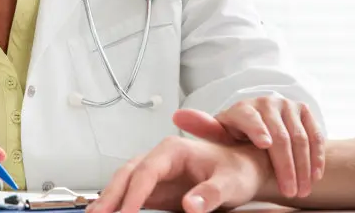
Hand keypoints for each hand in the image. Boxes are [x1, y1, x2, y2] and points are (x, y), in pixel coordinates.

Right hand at [87, 137, 272, 212]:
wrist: (244, 170)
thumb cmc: (238, 171)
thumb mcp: (230, 183)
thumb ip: (210, 194)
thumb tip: (190, 205)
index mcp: (174, 150)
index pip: (147, 171)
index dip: (134, 193)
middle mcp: (160, 158)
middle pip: (127, 173)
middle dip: (111, 195)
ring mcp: (156, 172)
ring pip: (125, 182)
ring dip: (109, 199)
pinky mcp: (157, 187)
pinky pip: (132, 194)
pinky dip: (118, 203)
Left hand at [175, 96, 324, 197]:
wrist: (260, 126)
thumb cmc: (236, 136)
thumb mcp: (219, 134)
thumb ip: (203, 128)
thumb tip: (177, 115)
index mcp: (242, 109)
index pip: (250, 117)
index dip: (257, 130)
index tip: (265, 145)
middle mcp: (266, 102)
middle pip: (280, 135)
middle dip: (286, 165)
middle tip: (289, 190)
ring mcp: (287, 105)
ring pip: (300, 137)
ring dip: (303, 166)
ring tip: (301, 190)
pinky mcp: (303, 110)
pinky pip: (315, 134)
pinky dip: (317, 156)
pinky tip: (315, 175)